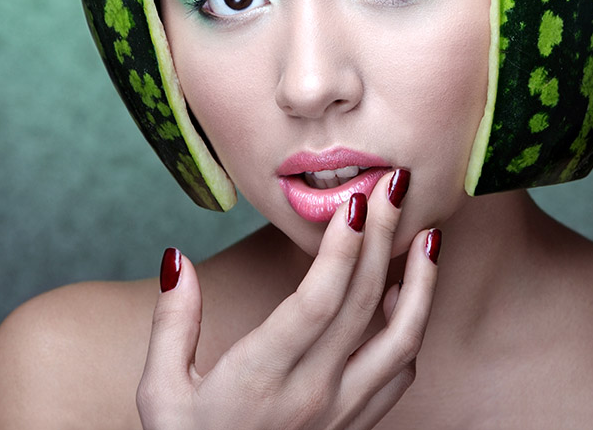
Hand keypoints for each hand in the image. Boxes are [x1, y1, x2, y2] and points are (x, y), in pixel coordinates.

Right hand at [136, 169, 440, 429]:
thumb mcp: (163, 393)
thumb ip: (173, 324)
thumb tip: (177, 260)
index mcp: (262, 378)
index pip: (316, 304)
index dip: (341, 250)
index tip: (356, 202)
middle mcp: (313, 393)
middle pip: (362, 303)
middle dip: (382, 236)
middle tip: (394, 185)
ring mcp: (344, 410)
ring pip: (402, 339)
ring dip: (422, 283)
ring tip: (429, 235)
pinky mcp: (359, 422)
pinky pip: (400, 371)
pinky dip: (412, 327)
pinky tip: (407, 292)